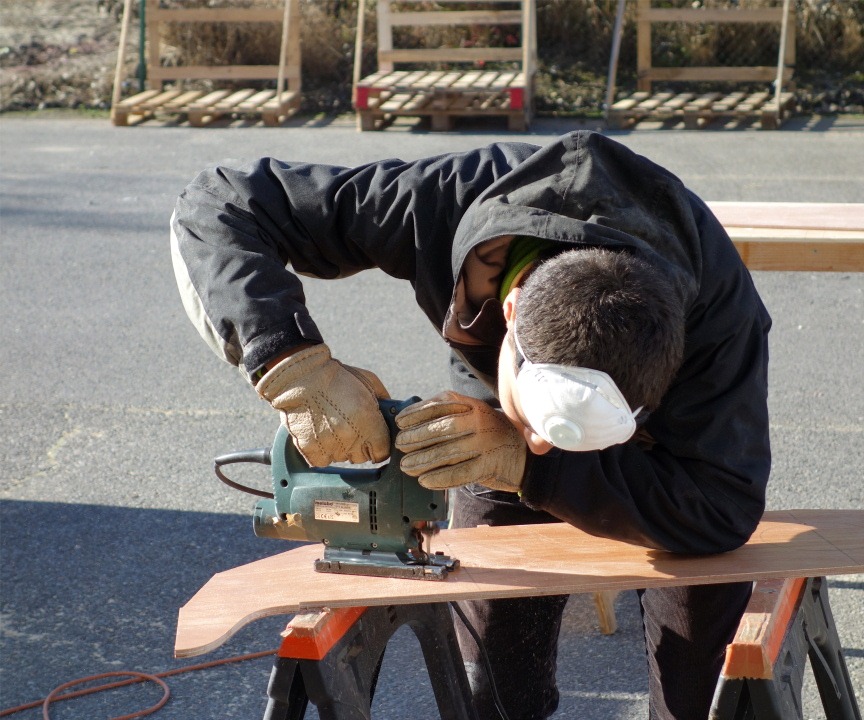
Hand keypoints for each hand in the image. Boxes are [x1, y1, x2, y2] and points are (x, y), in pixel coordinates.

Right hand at [256, 344, 389, 465]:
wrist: (303, 375)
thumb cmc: (338, 376)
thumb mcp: (370, 382)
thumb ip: (384, 401)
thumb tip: (392, 414)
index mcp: (369, 422)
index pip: (382, 453)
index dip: (378, 446)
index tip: (372, 441)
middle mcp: (351, 437)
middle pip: (361, 457)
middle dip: (358, 445)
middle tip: (349, 428)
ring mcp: (330, 444)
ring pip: (341, 458)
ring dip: (339, 447)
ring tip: (332, 426)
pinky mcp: (310, 448)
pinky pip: (321, 461)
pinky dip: (321, 452)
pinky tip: (320, 436)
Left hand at [395, 391, 526, 491]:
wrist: (521, 454)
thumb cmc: (487, 432)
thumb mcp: (473, 414)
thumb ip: (448, 413)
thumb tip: (410, 421)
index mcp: (472, 405)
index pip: (440, 405)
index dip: (417, 413)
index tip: (400, 422)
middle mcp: (480, 422)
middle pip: (442, 429)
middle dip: (416, 437)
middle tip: (400, 444)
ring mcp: (485, 444)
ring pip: (448, 452)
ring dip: (423, 460)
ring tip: (407, 465)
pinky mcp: (489, 466)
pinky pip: (460, 473)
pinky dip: (440, 478)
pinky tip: (425, 481)